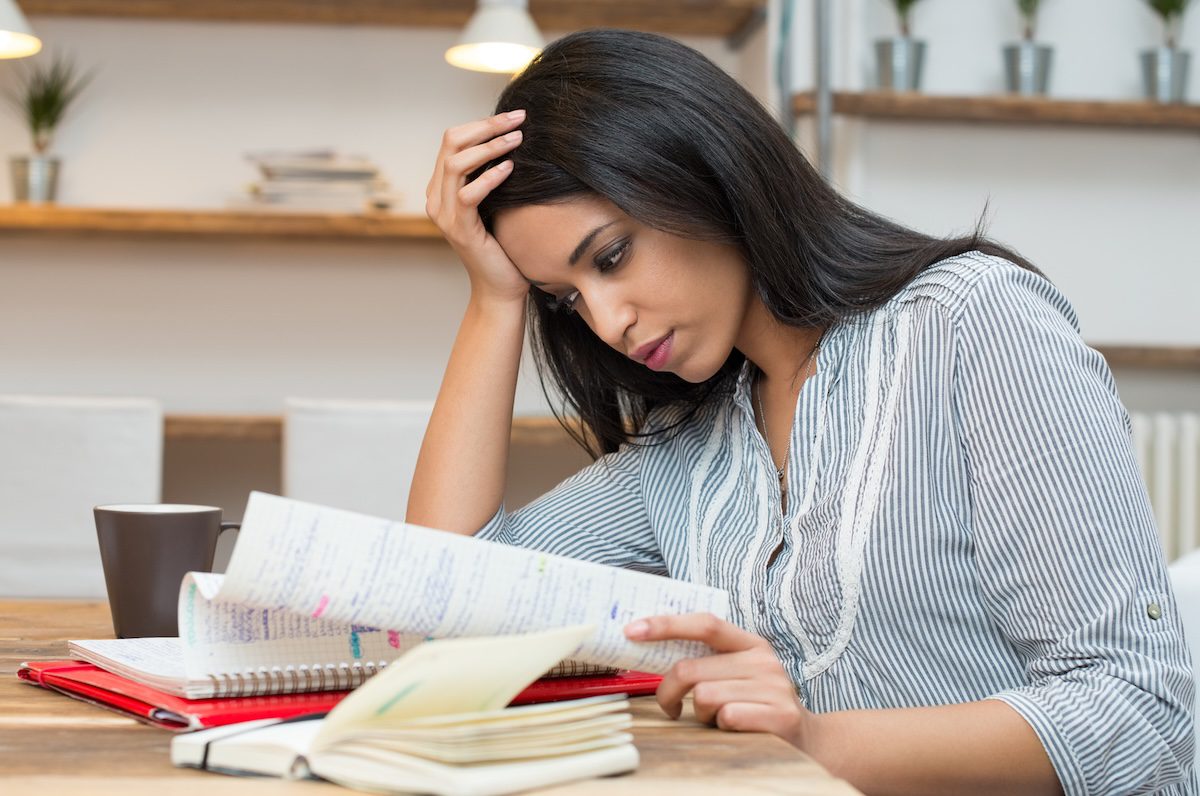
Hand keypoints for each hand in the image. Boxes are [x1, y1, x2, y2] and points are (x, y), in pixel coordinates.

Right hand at [426, 110, 529, 303]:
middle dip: (487, 126)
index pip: (453, 139)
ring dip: (490, 147)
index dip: (482, 123)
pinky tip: (511, 168)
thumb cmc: (504, 244)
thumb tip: (514, 138)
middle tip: (519, 119)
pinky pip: (468, 195)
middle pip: (451, 142)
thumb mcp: (497, 201)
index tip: (515, 115)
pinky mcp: (459, 230)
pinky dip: (489, 177)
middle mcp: (436, 197)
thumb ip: (493, 174)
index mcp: (442, 187)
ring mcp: (444, 214)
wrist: (500, 287)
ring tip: (518, 140)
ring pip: (456, 164)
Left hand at [625, 613, 812, 748]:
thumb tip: (651, 648)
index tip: (631, 630)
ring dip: (700, 714)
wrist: (808, 740)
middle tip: (670, 705)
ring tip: (715, 718)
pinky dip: (720, 726)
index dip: (665, 625)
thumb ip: (706, 661)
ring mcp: (774, 686)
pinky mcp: (779, 715)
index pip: (704, 623)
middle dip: (668, 692)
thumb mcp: (737, 674)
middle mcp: (763, 659)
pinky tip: (733, 728)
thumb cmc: (756, 705)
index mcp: (750, 643)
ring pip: (704, 696)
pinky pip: (726, 717)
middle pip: (691, 669)